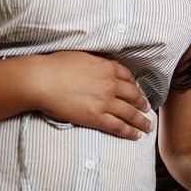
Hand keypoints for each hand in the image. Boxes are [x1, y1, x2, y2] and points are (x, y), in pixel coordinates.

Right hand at [28, 51, 153, 139]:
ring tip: (148, 126)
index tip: (137, 90)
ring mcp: (105, 101)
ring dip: (142, 120)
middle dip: (142, 103)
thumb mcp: (83, 55)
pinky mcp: (96, 117)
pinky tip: (136, 135)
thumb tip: (101, 62)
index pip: (128, 77)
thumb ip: (97, 60)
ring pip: (130, 113)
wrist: (42, 80)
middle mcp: (111, 84)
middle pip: (134, 95)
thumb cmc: (57, 65)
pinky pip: (118, 126)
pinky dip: (130, 131)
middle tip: (147, 108)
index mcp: (108, 67)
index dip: (135, 85)